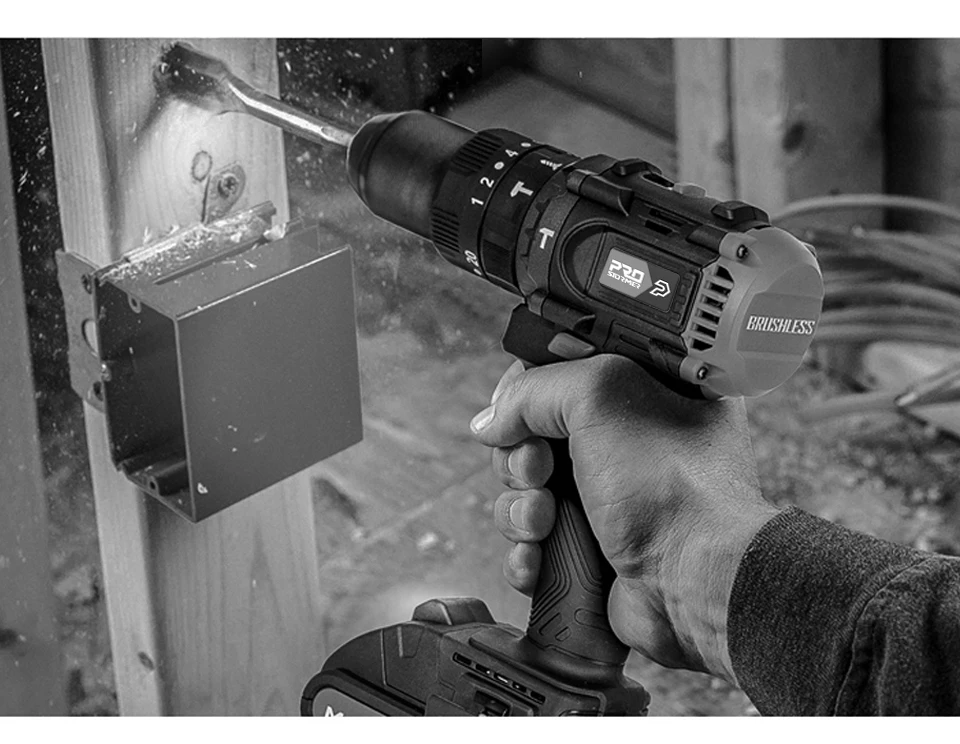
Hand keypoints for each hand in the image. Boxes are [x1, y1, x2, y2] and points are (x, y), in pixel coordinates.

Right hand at [469, 355, 779, 682]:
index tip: (516, 410)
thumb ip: (535, 388)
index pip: (564, 373)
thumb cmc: (672, 485)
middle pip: (533, 435)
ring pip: (527, 493)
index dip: (529, 391)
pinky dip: (527, 553)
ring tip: (545, 523)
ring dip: (520, 509)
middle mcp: (629, 444)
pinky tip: (539, 557)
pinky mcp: (592, 550)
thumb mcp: (602, 395)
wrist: (696, 581)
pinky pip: (534, 544)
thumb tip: (490, 422)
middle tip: (539, 470)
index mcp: (647, 392)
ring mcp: (610, 500)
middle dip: (521, 457)